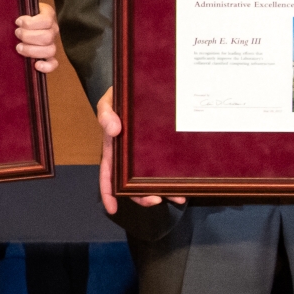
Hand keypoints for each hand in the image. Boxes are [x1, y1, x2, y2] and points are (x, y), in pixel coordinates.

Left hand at [15, 3, 60, 73]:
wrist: (19, 24)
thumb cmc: (18, 15)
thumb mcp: (20, 7)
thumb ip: (18, 9)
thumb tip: (13, 19)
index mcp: (48, 15)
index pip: (46, 21)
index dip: (30, 23)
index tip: (17, 22)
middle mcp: (53, 29)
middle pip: (47, 37)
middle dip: (28, 36)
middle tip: (16, 33)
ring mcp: (52, 43)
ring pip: (50, 50)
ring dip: (31, 50)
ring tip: (19, 47)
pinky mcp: (48, 56)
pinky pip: (53, 64)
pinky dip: (46, 66)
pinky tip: (36, 65)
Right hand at [95, 93, 182, 213]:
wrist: (143, 83)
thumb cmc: (121, 94)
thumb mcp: (108, 101)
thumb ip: (106, 113)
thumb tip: (113, 130)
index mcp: (114, 147)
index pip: (108, 173)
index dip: (108, 192)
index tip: (113, 209)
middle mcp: (131, 155)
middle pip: (132, 182)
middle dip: (142, 196)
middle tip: (155, 200)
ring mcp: (148, 152)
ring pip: (154, 177)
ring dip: (164, 190)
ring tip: (177, 197)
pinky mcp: (165, 146)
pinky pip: (170, 163)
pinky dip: (177, 175)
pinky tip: (187, 182)